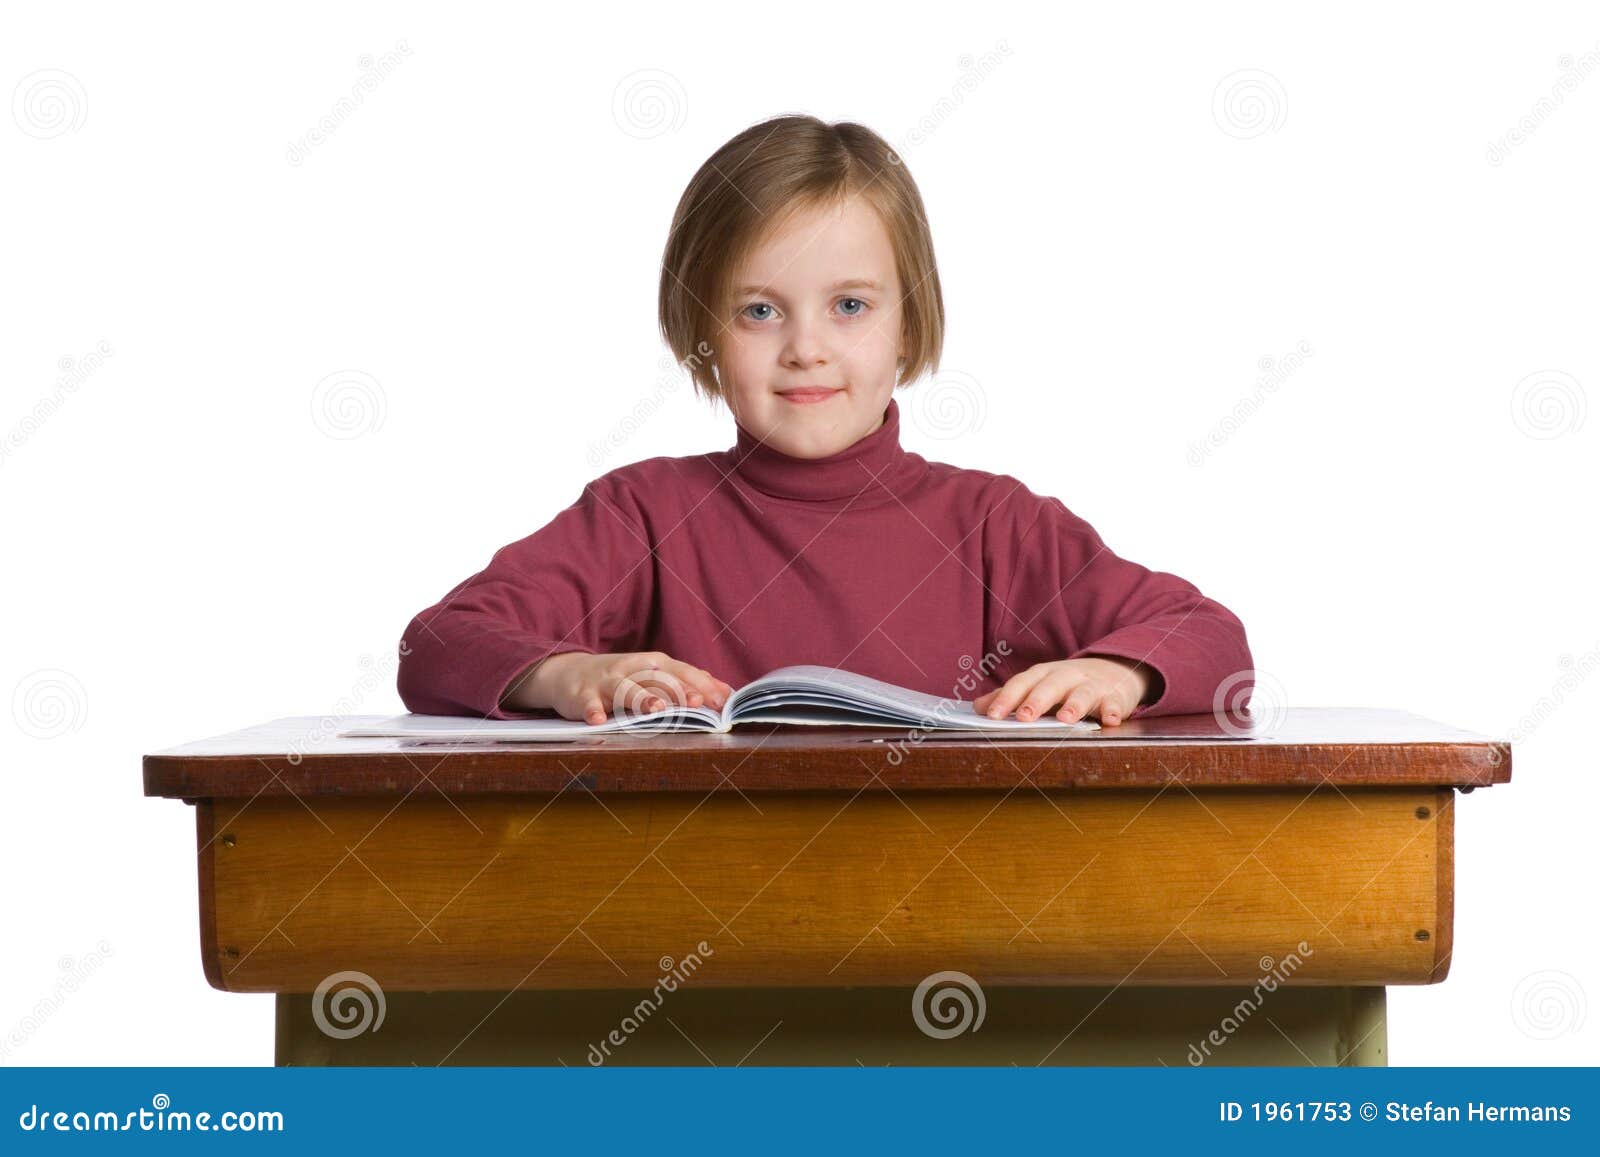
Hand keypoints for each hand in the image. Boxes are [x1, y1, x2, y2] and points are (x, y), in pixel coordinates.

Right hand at [504, 650, 734, 724]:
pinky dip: (592, 711)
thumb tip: (726, 692)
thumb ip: (687, 682)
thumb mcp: (654, 675)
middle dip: (677, 691)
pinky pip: (588, 704)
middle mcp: (632, 669)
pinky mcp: (583, 694)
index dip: (701, 686)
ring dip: (640, 698)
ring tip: (655, 709)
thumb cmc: (623, 678)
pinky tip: (599, 720)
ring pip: (625, 689)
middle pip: (658, 679)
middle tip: (696, 704)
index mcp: (653, 664)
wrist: (570, 673)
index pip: (682, 672)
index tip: (721, 701)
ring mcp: (607, 681)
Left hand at [971, 657, 1151, 725]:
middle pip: (1050, 686)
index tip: (991, 715)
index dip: (1006, 699)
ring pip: (1083, 693)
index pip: (1022, 684)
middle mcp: (1066, 677)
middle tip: (1024, 717)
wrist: (1115, 669)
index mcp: (1044, 674)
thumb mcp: (1039, 684)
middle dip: (1037, 701)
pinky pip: (1115, 704)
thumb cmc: (1068, 682)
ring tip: (1066, 719)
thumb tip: (978, 707)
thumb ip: (1010, 696)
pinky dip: (1113, 711)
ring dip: (1074, 705)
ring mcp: (1092, 685)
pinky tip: (1111, 721)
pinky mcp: (1115, 696)